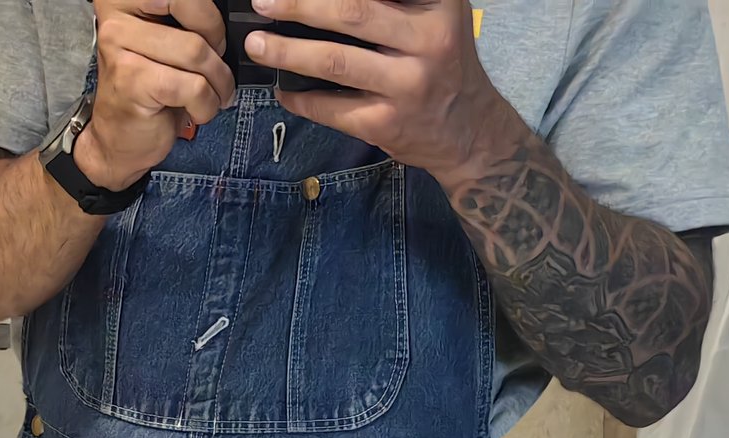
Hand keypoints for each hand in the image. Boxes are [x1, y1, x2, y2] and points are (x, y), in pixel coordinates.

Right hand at [78, 0, 234, 190]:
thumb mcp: (169, 45)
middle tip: (217, 70)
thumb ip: (187, 23)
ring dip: (218, 83)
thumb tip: (230, 19)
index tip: (212, 40)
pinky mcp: (132, 80)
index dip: (210, 16)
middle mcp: (117, 14)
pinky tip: (198, 111)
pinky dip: (207, 105)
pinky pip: (193, 86)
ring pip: (196, 51)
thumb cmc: (149, 92)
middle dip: (218, 47)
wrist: (120, 139)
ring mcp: (120, 45)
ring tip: (213, 96)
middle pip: (193, 12)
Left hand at [244, 0, 525, 185]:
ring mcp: (406, 87)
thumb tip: (327, 1)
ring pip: (335, 62)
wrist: (471, 134)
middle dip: (299, 5)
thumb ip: (396, 2)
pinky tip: (283, 89)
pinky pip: (333, 109)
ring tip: (257, 44)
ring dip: (288, 51)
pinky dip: (301, 99)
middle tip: (263, 2)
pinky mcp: (386, 125)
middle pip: (350, 13)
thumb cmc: (445, 64)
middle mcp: (427, 41)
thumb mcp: (438, 15)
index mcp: (439, 4)